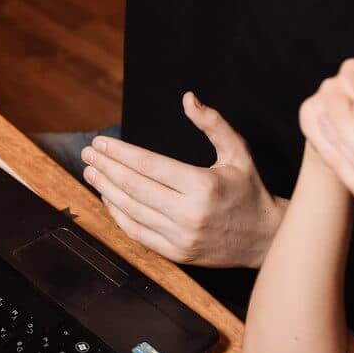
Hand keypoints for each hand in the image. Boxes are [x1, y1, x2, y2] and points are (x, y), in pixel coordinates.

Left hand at [82, 93, 286, 267]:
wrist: (265, 238)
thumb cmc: (249, 189)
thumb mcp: (238, 151)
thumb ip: (213, 123)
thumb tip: (188, 98)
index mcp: (203, 186)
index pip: (148, 165)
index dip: (120, 152)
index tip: (101, 142)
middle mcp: (189, 214)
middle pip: (134, 187)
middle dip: (106, 167)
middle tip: (88, 153)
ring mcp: (181, 237)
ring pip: (131, 210)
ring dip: (106, 189)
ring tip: (92, 172)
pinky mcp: (177, 253)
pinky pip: (137, 232)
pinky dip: (118, 214)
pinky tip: (109, 198)